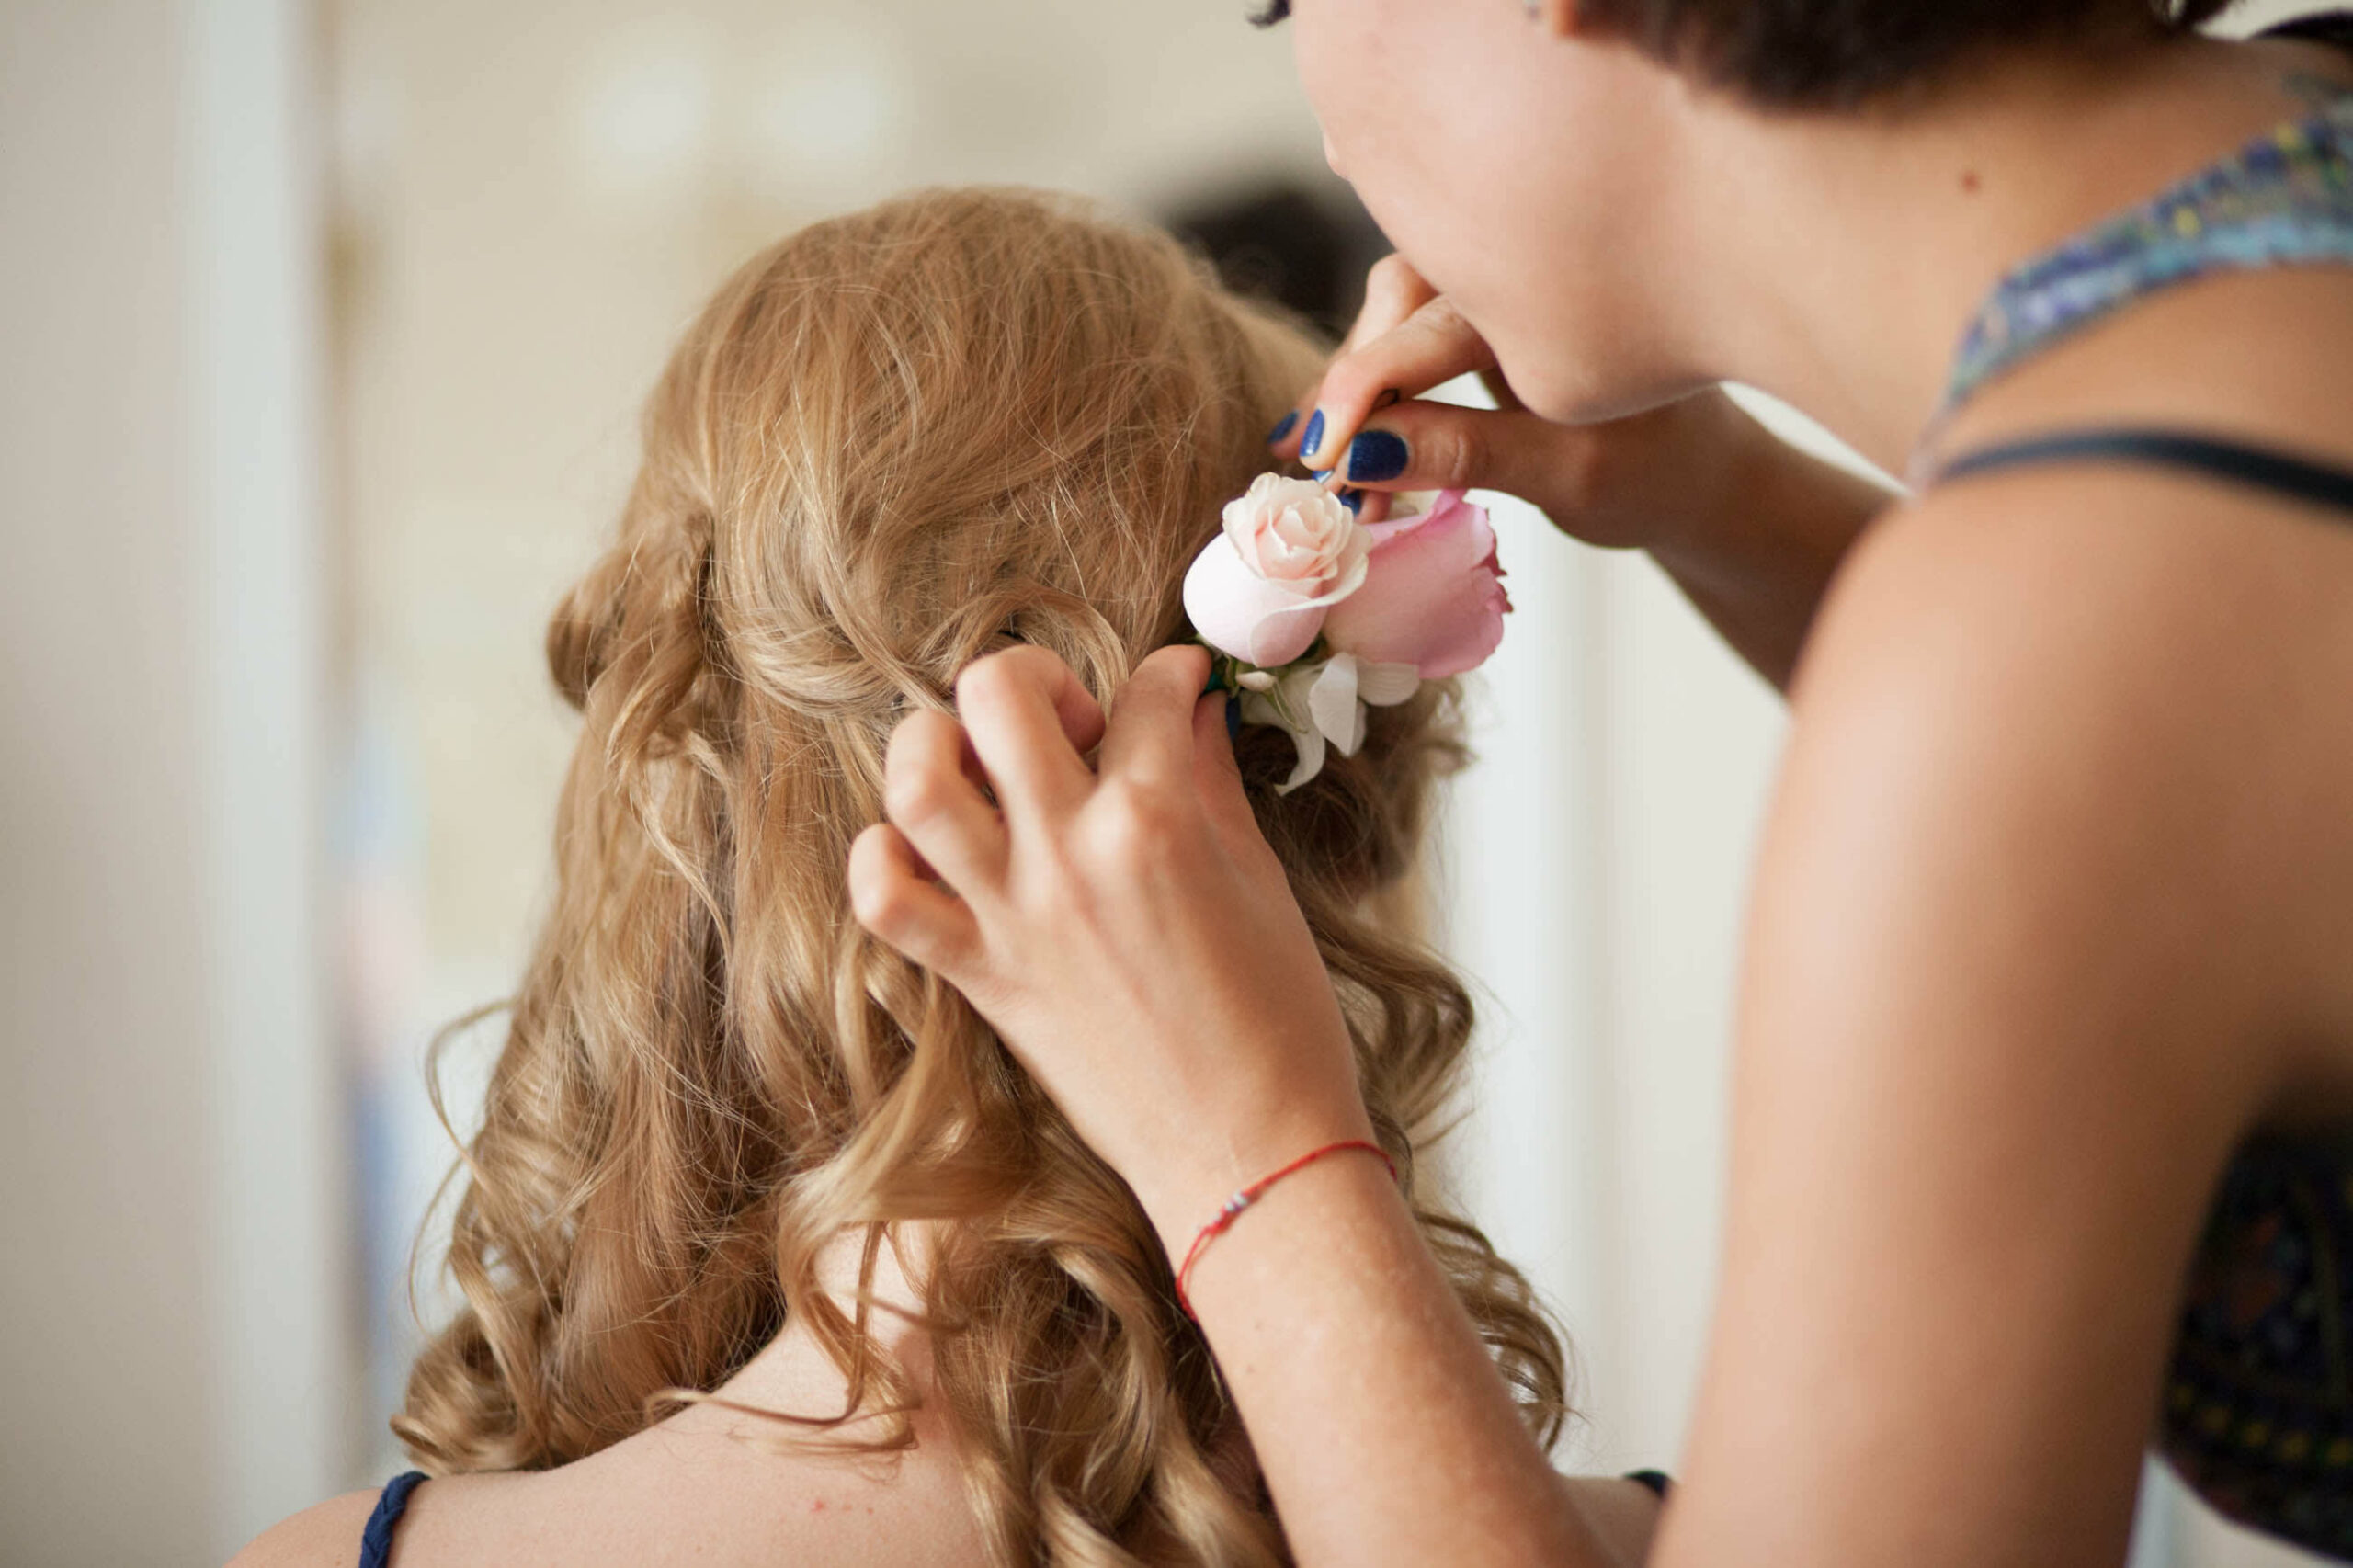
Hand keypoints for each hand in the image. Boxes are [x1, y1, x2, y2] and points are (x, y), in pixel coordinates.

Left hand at [846, 643, 1375, 1253]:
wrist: (1250, 1150)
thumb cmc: (1276, 1024)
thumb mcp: (1259, 883)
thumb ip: (1211, 783)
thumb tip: (1194, 712)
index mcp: (1155, 823)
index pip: (1146, 693)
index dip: (1172, 674)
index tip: (1178, 686)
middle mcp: (1070, 856)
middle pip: (999, 694)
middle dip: (1034, 675)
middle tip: (1073, 723)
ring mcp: (1013, 916)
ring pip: (917, 779)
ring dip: (938, 744)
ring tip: (985, 769)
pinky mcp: (979, 977)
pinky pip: (884, 900)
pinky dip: (886, 859)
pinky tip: (933, 853)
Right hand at [1274, 253, 1763, 551]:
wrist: (1707, 473)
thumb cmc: (1660, 473)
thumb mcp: (1570, 475)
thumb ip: (1466, 451)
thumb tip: (1359, 449)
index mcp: (1562, 290)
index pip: (1433, 324)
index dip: (1361, 386)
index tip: (1320, 451)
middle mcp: (1528, 265)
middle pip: (1400, 295)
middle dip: (1352, 383)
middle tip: (1319, 469)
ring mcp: (1499, 286)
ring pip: (1396, 311)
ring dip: (1356, 390)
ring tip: (1336, 478)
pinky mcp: (1481, 313)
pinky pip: (1409, 331)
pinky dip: (1375, 390)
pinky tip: (1346, 445)